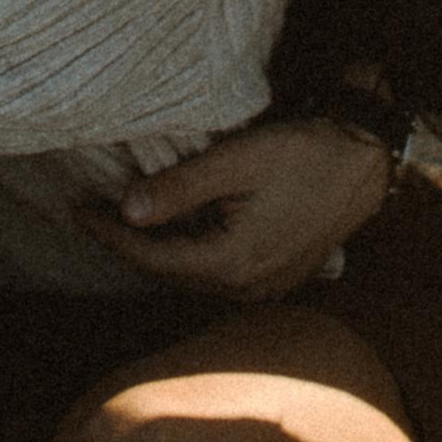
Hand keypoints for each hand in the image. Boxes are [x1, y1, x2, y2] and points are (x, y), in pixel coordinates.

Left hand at [88, 119, 390, 300]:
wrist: (363, 164)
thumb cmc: (303, 155)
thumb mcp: (237, 161)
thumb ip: (181, 187)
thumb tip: (127, 210)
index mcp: (232, 263)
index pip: (152, 258)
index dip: (110, 235)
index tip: (77, 209)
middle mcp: (244, 287)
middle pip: (168, 272)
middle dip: (126, 244)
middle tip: (90, 211)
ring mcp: (261, 286)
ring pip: (190, 273)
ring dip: (155, 248)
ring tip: (120, 217)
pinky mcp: (272, 274)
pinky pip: (214, 270)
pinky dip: (185, 249)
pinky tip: (171, 225)